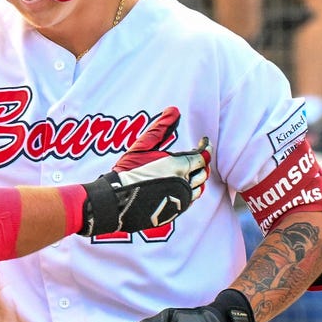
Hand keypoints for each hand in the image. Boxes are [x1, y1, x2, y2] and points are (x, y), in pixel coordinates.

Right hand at [80, 106, 210, 235]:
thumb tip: (174, 109)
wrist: (116, 200)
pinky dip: (190, 191)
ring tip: (187, 171)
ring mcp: (181, 200)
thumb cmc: (127, 171)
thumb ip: (161, 128)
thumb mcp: (142, 146)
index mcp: (179, 166)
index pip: (203, 156)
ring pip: (199, 188)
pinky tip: (179, 185)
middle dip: (201, 163)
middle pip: (203, 172)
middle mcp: (184, 184)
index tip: (203, 141)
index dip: (205, 147)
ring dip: (196, 178)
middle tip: (194, 155)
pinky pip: (190, 200)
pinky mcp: (175, 212)